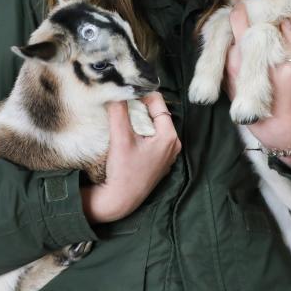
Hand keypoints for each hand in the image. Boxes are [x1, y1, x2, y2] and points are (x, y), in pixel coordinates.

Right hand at [81, 92, 180, 222]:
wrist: (120, 201)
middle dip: (138, 106)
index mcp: (169, 136)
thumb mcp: (120, 138)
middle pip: (155, 113)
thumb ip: (119, 111)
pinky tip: (126, 134)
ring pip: (152, 125)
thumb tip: (117, 91)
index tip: (125, 90)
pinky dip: (139, 132)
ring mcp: (167, 153)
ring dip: (137, 119)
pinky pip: (151, 137)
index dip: (141, 93)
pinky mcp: (158, 160)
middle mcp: (173, 144)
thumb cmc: (123, 172)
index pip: (157, 102)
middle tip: (121, 102)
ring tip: (121, 116)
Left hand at [225, 2, 290, 173]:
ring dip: (232, 36)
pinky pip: (225, 60)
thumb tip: (286, 21)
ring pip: (225, 47)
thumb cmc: (285, 98)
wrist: (275, 127)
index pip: (237, 24)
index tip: (242, 1)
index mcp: (245, 55)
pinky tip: (241, 47)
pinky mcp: (226, 82)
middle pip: (227, 34)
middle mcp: (231, 62)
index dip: (239, 11)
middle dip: (234, 22)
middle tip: (242, 8)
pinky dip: (231, 50)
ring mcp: (226, 72)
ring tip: (242, 26)